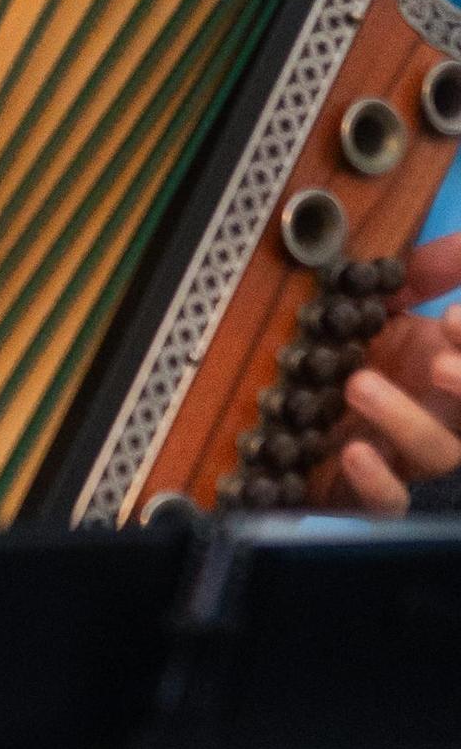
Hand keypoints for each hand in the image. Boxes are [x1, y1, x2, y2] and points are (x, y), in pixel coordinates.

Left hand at [322, 230, 460, 511]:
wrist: (303, 422)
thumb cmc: (363, 358)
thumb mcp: (392, 308)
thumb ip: (427, 274)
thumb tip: (460, 243)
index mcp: (453, 367)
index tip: (453, 315)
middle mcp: (445, 416)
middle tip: (438, 362)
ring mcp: (412, 458)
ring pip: (438, 454)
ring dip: (406, 420)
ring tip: (359, 385)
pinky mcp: (371, 494)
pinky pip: (389, 505)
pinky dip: (377, 483)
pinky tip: (354, 454)